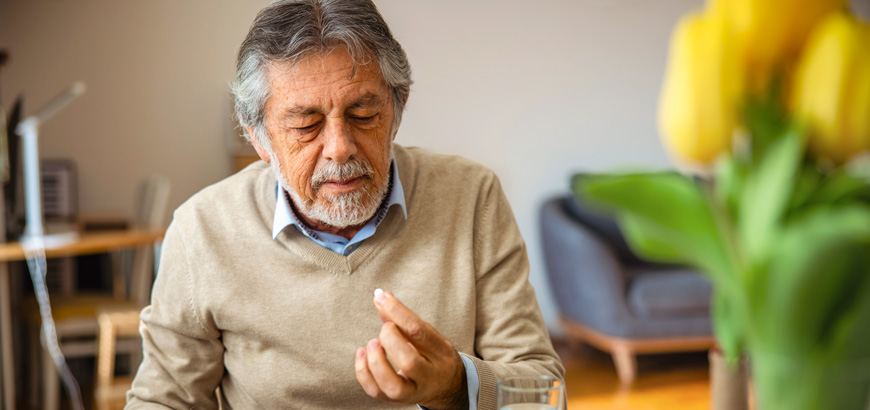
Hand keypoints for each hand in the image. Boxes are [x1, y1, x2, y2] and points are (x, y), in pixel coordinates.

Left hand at [354, 290, 468, 409]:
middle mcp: (429, 376)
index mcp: (441, 353)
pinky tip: (363, 353)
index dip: (397, 312)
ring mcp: (413, 392)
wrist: (448, 388)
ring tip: (373, 343)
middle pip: (409, 361)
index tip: (382, 297)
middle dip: (390, 339)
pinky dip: (363, 371)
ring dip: (376, 360)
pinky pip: (375, 391)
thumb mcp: (430, 336)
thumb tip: (381, 297)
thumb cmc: (435, 356)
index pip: (419, 332)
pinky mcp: (396, 400)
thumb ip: (404, 320)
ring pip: (392, 385)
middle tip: (386, 328)